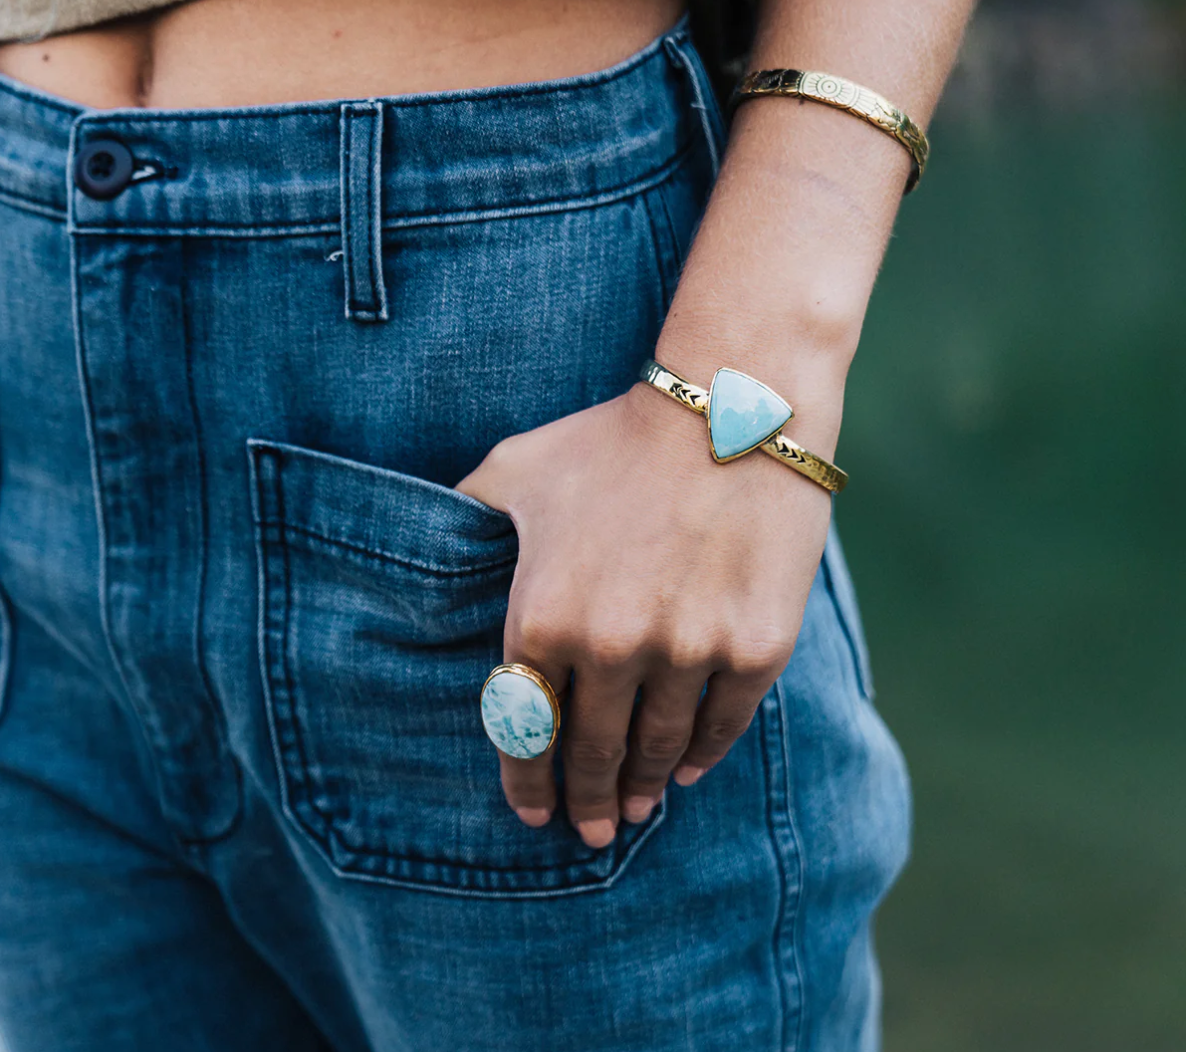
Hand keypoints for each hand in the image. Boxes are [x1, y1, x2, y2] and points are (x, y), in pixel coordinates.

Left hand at [455, 379, 835, 847]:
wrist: (731, 409)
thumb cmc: (615, 437)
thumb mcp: (518, 465)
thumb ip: (467, 512)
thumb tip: (424, 537)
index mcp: (543, 613)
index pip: (525, 725)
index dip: (527, 781)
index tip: (534, 812)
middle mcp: (611, 646)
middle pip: (594, 752)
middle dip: (588, 801)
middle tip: (591, 831)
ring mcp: (688, 651)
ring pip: (659, 747)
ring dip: (645, 788)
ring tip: (639, 810)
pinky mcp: (754, 648)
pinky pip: (723, 724)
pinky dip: (703, 755)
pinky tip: (689, 769)